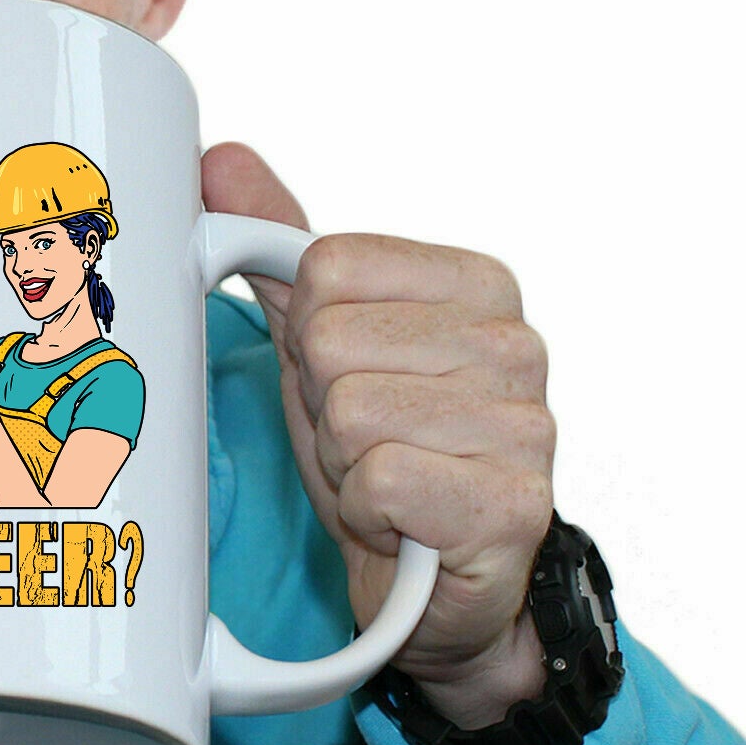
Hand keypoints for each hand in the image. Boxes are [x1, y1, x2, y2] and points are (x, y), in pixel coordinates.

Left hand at [202, 143, 555, 728]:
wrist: (429, 585)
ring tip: (383, 480)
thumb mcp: (317, 338)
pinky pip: (379, 477)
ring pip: (348, 410)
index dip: (307, 334)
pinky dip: (367, 510)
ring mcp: (527, 425)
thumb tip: (219, 159)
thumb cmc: (379, 447)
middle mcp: (518, 342)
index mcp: (477, 282)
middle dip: (322, 403)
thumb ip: (274, 245)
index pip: (324, 266)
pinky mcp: (512, 504)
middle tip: (363, 440)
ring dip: (343, 462)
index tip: (342, 377)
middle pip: (329, 339)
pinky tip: (403, 521)